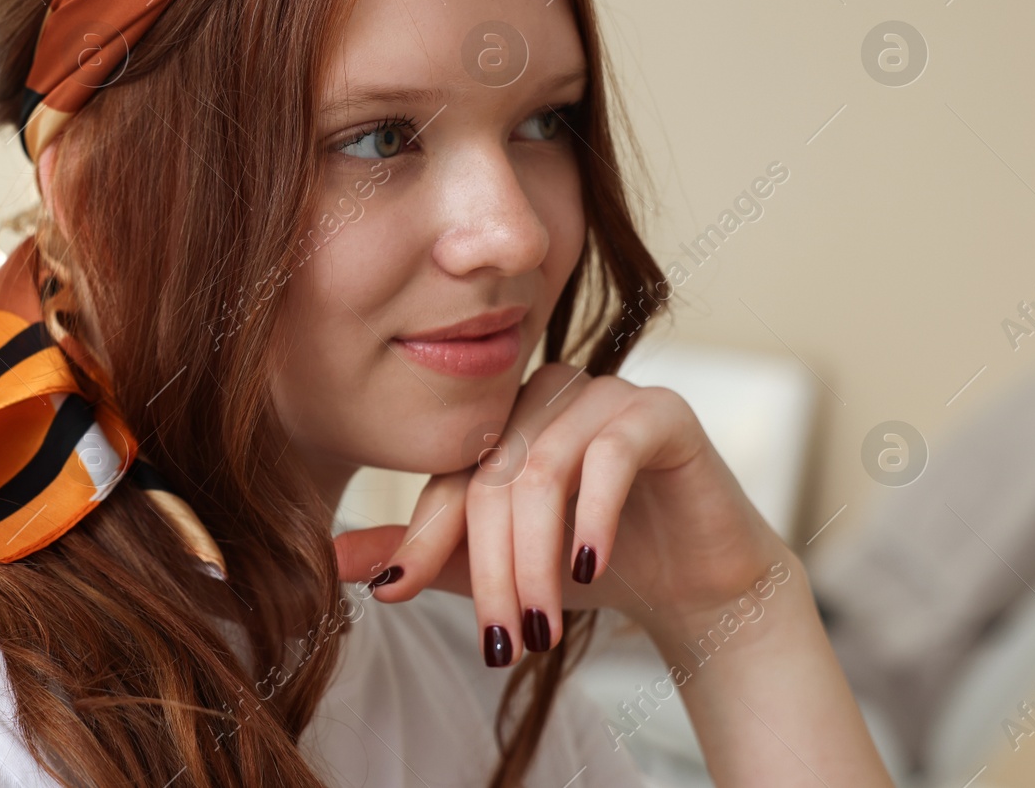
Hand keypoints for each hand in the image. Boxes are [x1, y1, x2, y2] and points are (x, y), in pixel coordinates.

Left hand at [333, 361, 790, 663]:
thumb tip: (337, 563)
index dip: (424, 538)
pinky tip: (588, 570)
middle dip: (492, 570)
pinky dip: (593, 516)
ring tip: (541, 628)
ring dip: (536, 559)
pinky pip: (611, 452)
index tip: (399, 595)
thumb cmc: (594, 566)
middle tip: (501, 642)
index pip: (448, 476)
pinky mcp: (661, 409)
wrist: (697, 583)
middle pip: (492, 477)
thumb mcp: (497, 568)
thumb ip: (427, 557)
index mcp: (502, 419)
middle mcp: (546, 393)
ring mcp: (605, 393)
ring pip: (542, 468)